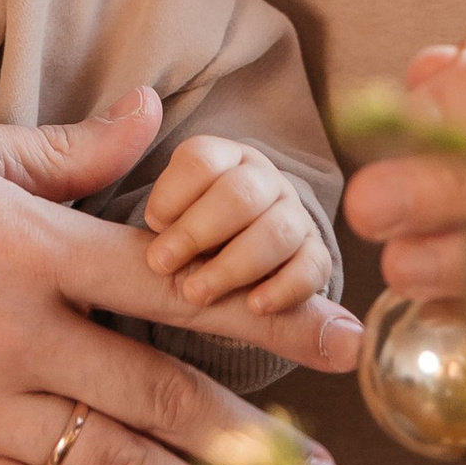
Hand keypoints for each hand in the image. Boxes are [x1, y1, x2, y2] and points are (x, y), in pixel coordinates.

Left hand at [142, 134, 335, 319]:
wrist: (235, 252)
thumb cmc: (188, 230)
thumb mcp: (165, 209)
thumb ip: (151, 206)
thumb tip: (156, 222)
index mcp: (224, 158)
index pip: (202, 160)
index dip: (172, 193)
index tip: (152, 224)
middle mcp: (263, 180)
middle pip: (240, 194)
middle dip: (196, 232)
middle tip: (162, 264)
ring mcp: (293, 215)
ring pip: (276, 232)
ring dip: (233, 266)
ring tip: (196, 294)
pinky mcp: (314, 253)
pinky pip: (312, 267)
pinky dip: (284, 288)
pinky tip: (254, 306)